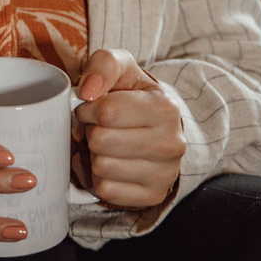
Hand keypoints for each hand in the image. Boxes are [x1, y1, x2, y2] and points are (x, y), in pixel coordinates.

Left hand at [74, 49, 184, 209]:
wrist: (155, 127)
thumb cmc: (131, 95)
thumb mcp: (121, 68)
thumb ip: (104, 64)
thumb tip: (88, 90)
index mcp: (166, 109)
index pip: (107, 112)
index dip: (89, 108)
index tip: (94, 106)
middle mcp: (172, 144)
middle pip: (101, 141)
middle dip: (92, 131)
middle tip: (102, 127)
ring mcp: (165, 174)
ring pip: (102, 167)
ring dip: (96, 155)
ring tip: (109, 144)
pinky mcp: (152, 196)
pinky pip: (106, 191)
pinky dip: (101, 178)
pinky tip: (114, 164)